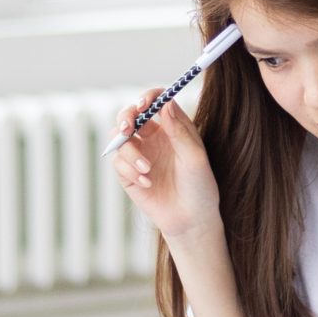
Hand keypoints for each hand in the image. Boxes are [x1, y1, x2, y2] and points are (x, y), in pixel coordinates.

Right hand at [107, 88, 222, 243]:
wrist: (191, 219)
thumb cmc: (200, 186)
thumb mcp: (195, 157)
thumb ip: (180, 131)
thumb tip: (166, 104)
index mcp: (171, 127)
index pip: (155, 101)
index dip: (147, 98)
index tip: (144, 105)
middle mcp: (153, 137)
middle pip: (129, 114)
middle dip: (125, 118)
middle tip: (128, 129)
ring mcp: (139, 154)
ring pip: (118, 138)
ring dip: (129, 152)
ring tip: (147, 169)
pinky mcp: (128, 173)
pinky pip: (117, 163)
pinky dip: (129, 171)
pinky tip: (147, 183)